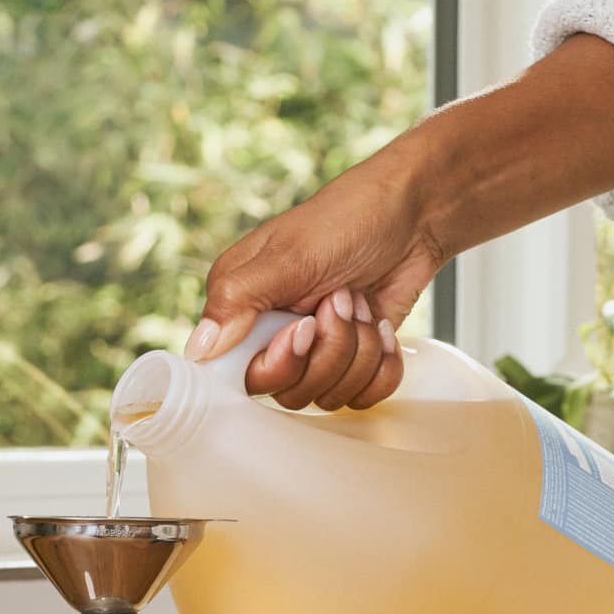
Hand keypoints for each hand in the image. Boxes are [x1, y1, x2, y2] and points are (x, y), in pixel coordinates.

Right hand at [186, 152, 441, 410]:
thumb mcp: (289, 254)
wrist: (415, 215)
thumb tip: (197, 350)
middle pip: (288, 391)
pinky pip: (362, 398)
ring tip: (361, 302)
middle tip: (342, 299)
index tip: (304, 329)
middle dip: (329, 349)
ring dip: (358, 350)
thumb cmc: (348, 218)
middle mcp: (272, 334)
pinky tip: (382, 328)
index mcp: (241, 306)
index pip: (238, 374)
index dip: (278, 363)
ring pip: (328, 397)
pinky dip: (382, 366)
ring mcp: (315, 352)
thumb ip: (238, 301)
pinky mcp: (352, 362)